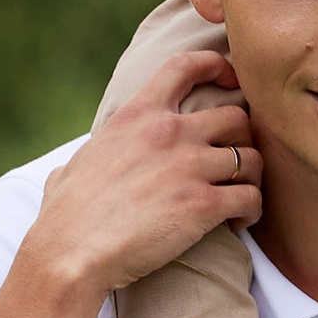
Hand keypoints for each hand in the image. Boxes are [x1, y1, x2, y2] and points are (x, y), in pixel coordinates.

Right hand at [23, 43, 262, 301]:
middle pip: (236, 116)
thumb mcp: (74, 165)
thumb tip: (68, 172)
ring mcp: (189, 167)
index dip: (216, 65)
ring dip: (252, 178)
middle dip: (242, 139)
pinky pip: (251, 198)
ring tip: (239, 198)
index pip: (185, 66)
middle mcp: (168, 133)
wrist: (69, 253)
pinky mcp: (203, 205)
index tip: (229, 78)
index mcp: (137, 115)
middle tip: (236, 163)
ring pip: (252, 158)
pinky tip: (238, 223)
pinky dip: (252, 210)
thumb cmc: (65, 215)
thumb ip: (90, 159)